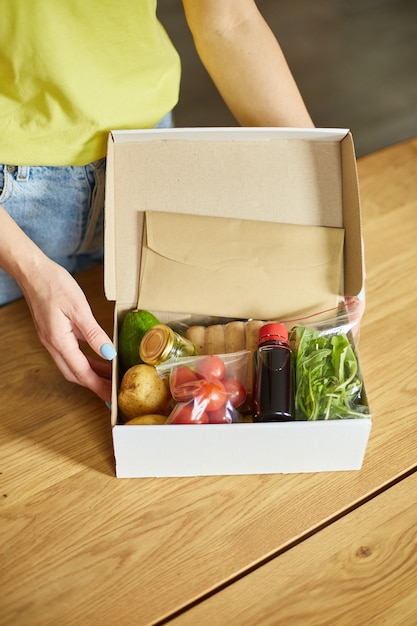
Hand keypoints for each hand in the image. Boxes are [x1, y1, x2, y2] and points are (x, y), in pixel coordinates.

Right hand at [20, 257, 115, 403]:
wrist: (32, 271)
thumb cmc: (53, 284)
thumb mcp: (79, 308)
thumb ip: (94, 333)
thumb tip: (109, 353)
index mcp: (59, 340)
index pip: (82, 372)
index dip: (98, 386)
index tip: (111, 397)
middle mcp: (53, 344)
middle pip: (75, 374)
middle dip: (95, 385)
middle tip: (113, 392)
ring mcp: (51, 339)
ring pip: (72, 365)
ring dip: (90, 374)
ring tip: (109, 378)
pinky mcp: (53, 333)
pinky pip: (70, 354)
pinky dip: (84, 361)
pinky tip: (97, 358)